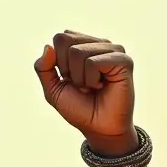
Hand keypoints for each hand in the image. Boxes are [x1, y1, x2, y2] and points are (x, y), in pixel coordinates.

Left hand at [34, 30, 137, 156]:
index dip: (57, 63)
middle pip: (66, 41)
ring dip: (79, 78)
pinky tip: (102, 86)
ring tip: (92, 87)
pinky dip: (91, 80)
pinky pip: (92, 62)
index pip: (60, 38)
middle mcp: (99, 44)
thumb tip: (47, 46)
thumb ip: (44, 68)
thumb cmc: (79, 109)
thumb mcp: (53, 89)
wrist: (98, 128)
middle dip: (66, 70)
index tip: (69, 80)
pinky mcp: (123, 60)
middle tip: (81, 85)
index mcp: (83, 46)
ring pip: (78, 52)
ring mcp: (112, 50)